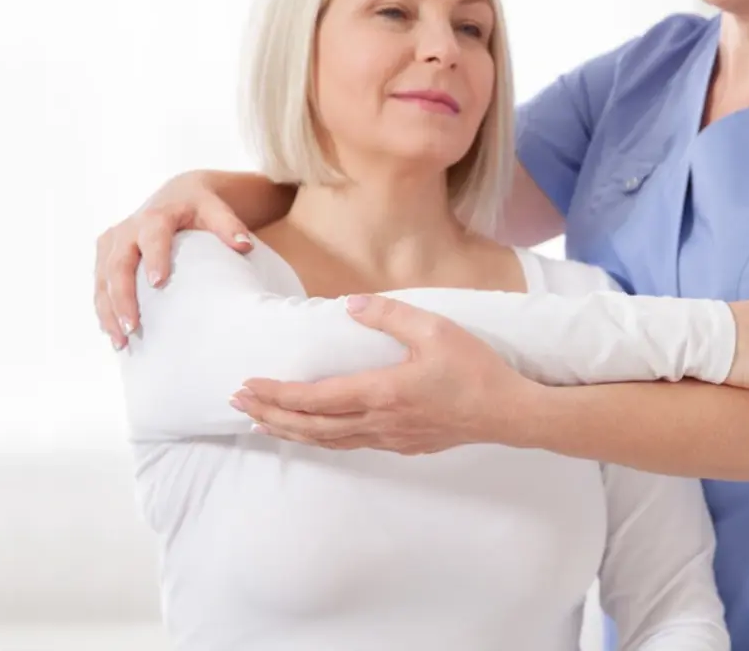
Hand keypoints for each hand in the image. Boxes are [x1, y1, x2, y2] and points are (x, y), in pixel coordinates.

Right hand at [94, 171, 252, 349]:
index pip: (152, 235)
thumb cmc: (200, 207)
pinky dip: (103, 308)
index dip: (154, 258)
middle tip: (132, 327)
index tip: (158, 283)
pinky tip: (112, 333)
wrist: (178, 194)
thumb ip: (229, 226)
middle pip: (118, 262)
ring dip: (108, 310)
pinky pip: (99, 283)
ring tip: (120, 342)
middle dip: (122, 296)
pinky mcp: (106, 253)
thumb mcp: (216, 210)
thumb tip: (245, 246)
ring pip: (103, 277)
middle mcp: (129, 228)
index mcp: (157, 216)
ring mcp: (113, 241)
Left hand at [231, 296, 534, 454]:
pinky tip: (316, 433)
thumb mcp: (436, 329)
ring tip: (263, 423)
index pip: (315, 399)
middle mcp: (379, 422)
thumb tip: (350, 304)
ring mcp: (391, 438)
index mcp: (382, 393)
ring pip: (329, 441)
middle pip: (312, 426)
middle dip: (270, 415)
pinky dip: (322, 440)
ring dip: (292, 431)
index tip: (248, 387)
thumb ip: (391, 314)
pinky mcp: (404, 444)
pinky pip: (351, 444)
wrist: (510, 413)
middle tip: (238, 405)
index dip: (277, 395)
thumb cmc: (476, 370)